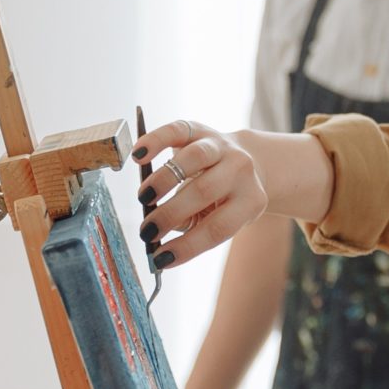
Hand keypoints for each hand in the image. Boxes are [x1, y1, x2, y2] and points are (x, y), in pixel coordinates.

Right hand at [131, 120, 268, 274]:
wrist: (249, 161)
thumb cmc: (226, 199)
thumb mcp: (220, 217)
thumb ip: (193, 227)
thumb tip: (159, 235)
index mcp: (251, 200)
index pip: (218, 227)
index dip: (188, 245)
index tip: (161, 259)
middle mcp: (241, 170)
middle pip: (204, 191)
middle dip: (170, 213)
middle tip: (147, 230)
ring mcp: (222, 146)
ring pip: (194, 158)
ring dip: (163, 180)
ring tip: (145, 198)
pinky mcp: (201, 129)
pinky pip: (177, 130)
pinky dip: (155, 141)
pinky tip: (138, 157)